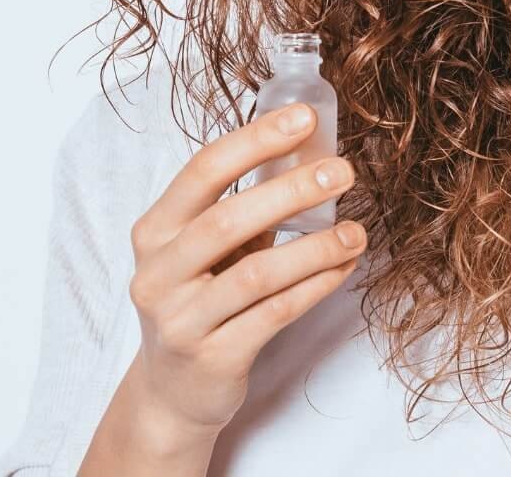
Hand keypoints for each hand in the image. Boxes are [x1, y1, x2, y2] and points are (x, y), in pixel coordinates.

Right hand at [123, 103, 365, 439]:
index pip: (203, 171)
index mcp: (155, 229)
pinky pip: (274, 314)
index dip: (256, 140)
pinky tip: (344, 266)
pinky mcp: (212, 359)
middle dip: (291, 191)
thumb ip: (245, 205)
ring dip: (315, 248)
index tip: (305, 118)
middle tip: (342, 172)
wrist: (172, 391)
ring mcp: (180, 320)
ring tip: (355, 231)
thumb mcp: (206, 248)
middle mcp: (158, 273)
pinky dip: (315, 286)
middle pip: (227, 220)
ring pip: (256, 274)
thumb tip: (315, 152)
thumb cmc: (200, 296)